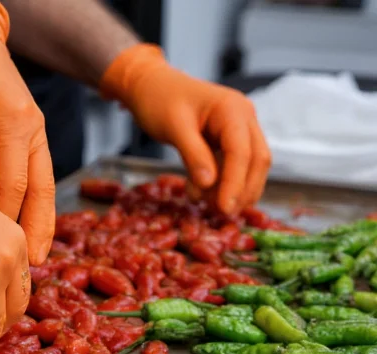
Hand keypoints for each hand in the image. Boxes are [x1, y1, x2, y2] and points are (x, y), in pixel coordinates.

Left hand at [0, 0, 54, 264]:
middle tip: (33, 266)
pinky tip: (27, 225)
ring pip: (45, 184)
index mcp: (14, 122)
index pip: (13, 184)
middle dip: (37, 230)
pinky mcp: (27, 132)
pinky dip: (35, 202)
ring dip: (42, 220)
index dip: (2, 219)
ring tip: (38, 256)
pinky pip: (36, 174)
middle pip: (41, 190)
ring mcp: (34, 130)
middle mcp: (33, 128)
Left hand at [100, 44, 270, 215]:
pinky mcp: (228, 139)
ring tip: (208, 206)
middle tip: (222, 215)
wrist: (150, 85)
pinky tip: (202, 195)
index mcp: (233, 109)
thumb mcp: (173, 127)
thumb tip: (209, 185)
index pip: (242, 152)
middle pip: (256, 160)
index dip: (235, 183)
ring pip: (249, 165)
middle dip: (241, 190)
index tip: (224, 209)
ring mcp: (239, 128)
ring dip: (233, 189)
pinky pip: (233, 165)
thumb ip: (193, 155)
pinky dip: (222, 182)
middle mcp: (243, 117)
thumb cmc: (159, 100)